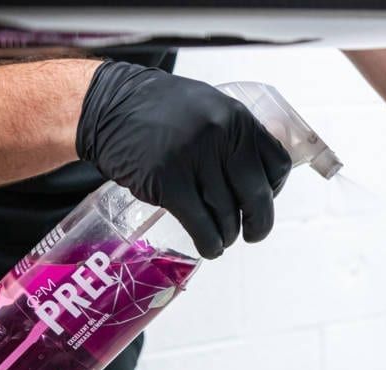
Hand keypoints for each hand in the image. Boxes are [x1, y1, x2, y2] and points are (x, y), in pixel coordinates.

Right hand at [76, 61, 291, 258]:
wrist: (107, 106)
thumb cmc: (159, 110)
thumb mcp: (209, 107)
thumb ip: (235, 136)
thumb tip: (262, 175)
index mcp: (237, 118)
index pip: (277, 166)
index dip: (275, 190)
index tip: (264, 200)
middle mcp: (221, 136)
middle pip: (257, 196)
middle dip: (260, 224)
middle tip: (253, 234)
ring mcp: (194, 159)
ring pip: (228, 214)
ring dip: (228, 235)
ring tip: (222, 239)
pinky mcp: (168, 183)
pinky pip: (201, 225)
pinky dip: (209, 243)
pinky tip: (210, 247)